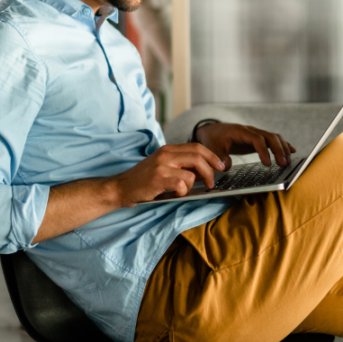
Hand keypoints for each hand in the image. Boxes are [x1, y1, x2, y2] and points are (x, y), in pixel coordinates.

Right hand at [110, 143, 225, 204]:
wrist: (121, 187)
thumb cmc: (143, 180)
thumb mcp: (162, 165)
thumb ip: (180, 164)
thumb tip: (204, 171)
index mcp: (168, 149)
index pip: (197, 147)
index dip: (212, 156)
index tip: (221, 165)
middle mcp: (166, 155)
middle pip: (198, 157)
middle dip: (210, 171)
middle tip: (212, 183)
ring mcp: (162, 166)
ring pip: (191, 174)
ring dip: (192, 186)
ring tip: (182, 191)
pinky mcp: (158, 179)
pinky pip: (181, 185)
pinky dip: (182, 192)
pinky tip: (174, 194)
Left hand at [194, 123, 295, 169]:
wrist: (212, 131)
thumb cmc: (212, 139)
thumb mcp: (211, 147)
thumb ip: (218, 157)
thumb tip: (226, 166)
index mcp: (240, 131)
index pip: (256, 139)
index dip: (263, 151)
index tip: (267, 164)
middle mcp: (251, 131)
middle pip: (270, 137)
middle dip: (279, 150)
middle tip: (284, 164)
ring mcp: (256, 134)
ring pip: (274, 138)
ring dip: (283, 148)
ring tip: (287, 162)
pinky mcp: (258, 139)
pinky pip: (273, 140)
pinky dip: (283, 145)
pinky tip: (292, 151)